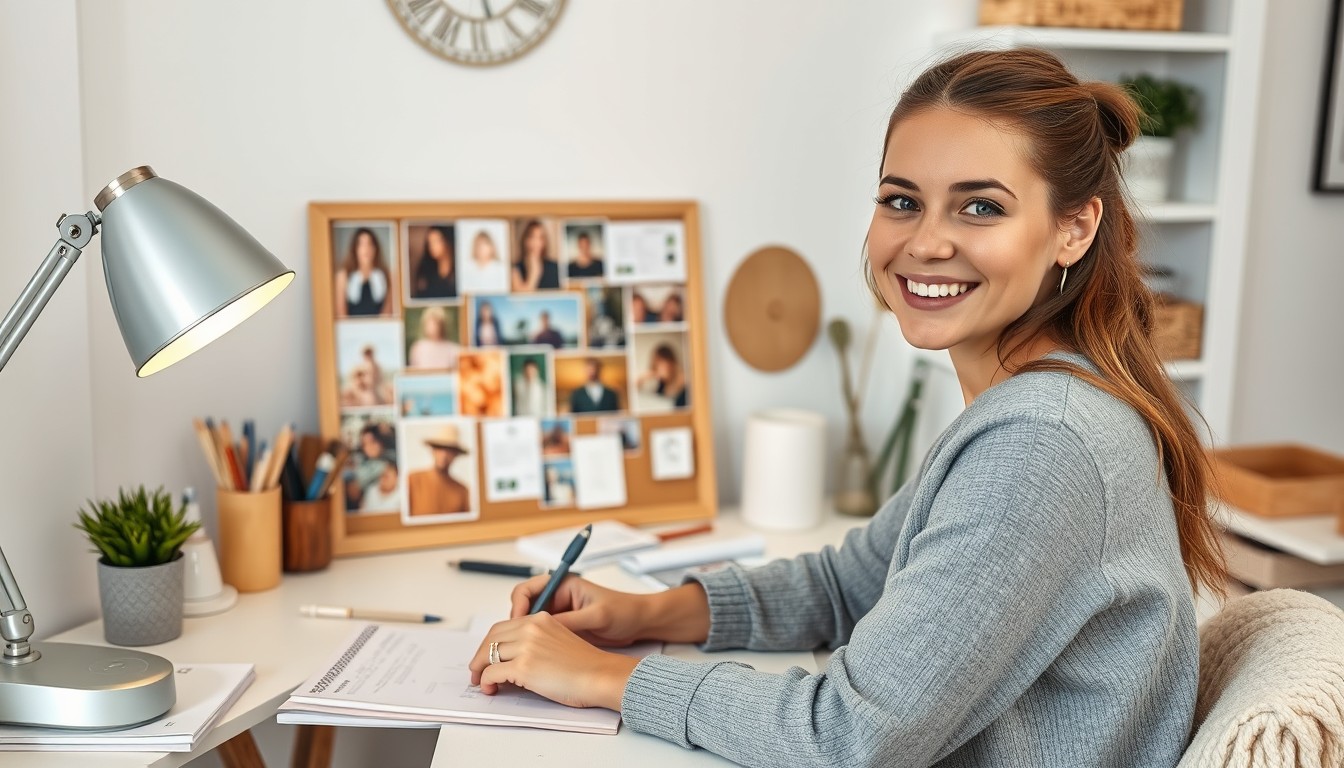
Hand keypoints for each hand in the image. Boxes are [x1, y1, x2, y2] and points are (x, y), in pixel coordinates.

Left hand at [468, 613, 638, 709]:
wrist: (601, 676)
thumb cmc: (587, 665)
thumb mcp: (558, 641)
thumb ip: (536, 642)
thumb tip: (513, 658)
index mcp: (541, 619)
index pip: (503, 626)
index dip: (491, 642)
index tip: (487, 655)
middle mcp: (531, 628)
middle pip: (491, 637)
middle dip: (480, 655)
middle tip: (477, 669)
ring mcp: (526, 646)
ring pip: (487, 654)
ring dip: (480, 669)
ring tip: (481, 681)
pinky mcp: (523, 667)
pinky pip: (492, 673)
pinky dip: (486, 682)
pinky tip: (491, 688)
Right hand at [508, 574, 651, 646]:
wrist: (639, 623)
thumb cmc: (623, 611)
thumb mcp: (596, 616)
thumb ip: (570, 620)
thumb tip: (543, 628)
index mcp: (562, 585)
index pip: (527, 591)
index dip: (518, 607)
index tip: (517, 625)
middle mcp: (557, 598)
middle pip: (522, 608)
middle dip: (514, 626)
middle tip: (512, 644)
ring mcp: (558, 615)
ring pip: (528, 625)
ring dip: (521, 637)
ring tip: (519, 653)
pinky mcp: (562, 630)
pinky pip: (539, 636)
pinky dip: (532, 645)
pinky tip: (532, 657)